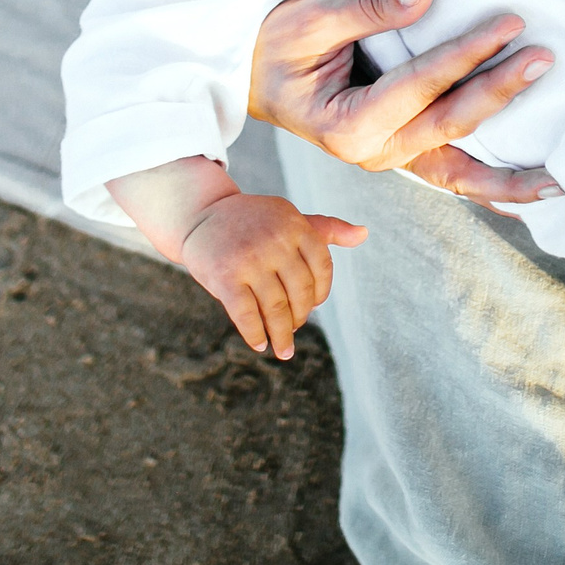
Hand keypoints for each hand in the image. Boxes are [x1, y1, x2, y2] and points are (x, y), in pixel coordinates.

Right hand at [181, 191, 366, 360]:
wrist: (200, 215)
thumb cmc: (252, 221)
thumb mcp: (288, 218)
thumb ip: (325, 229)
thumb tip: (364, 233)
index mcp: (295, 225)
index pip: (322, 267)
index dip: (320, 292)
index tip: (312, 305)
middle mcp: (275, 241)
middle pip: (301, 293)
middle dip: (300, 316)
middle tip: (293, 328)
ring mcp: (250, 259)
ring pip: (276, 309)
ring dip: (282, 335)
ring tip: (283, 349)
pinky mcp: (226, 277)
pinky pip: (247, 315)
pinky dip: (256, 335)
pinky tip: (260, 344)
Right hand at [251, 0, 558, 206]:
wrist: (248, 74)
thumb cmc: (273, 43)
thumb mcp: (309, 18)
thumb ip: (369, 9)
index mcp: (345, 123)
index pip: (419, 85)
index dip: (465, 54)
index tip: (508, 24)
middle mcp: (371, 151)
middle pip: (449, 124)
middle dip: (500, 92)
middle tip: (544, 58)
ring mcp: (388, 157)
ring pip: (458, 170)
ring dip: (510, 175)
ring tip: (562, 178)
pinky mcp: (400, 152)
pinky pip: (451, 175)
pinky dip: (491, 188)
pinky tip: (531, 194)